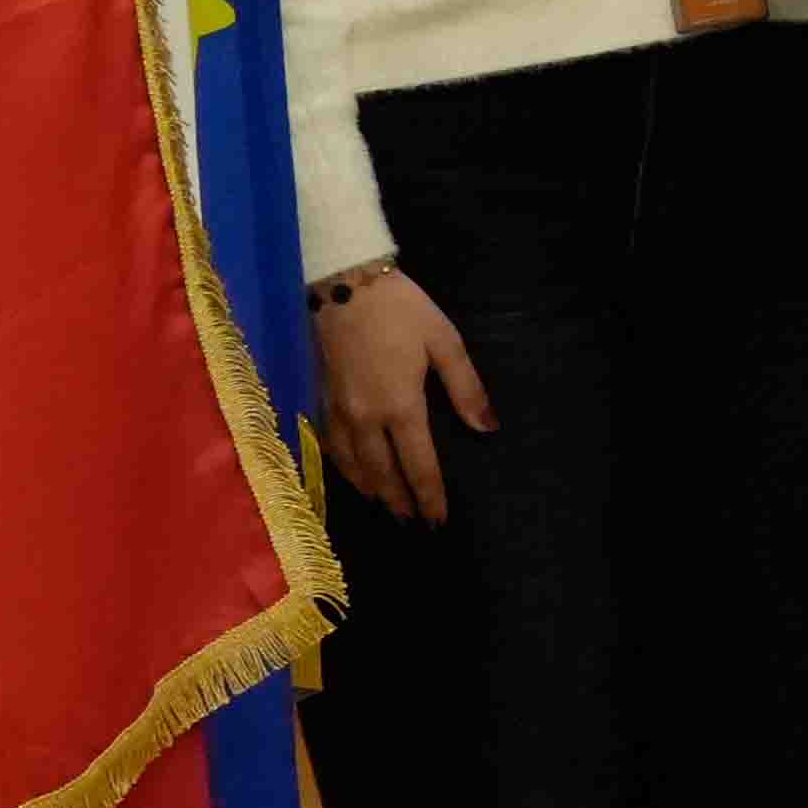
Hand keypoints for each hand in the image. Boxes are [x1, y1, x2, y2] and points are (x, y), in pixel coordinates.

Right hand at [308, 265, 490, 524]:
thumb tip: (488, 429)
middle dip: (399, 501)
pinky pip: (331, 445)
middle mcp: (365, 417)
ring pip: (352, 464)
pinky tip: (352, 473)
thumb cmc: (402, 311)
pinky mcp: (320, 398)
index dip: (430, 495)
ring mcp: (338, 410)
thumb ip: (466, 389)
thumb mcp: (445, 343)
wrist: (344, 284)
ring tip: (385, 507)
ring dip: (370, 489)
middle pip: (382, 473)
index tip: (439, 520)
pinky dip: (344, 467)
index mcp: (400, 406)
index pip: (417, 464)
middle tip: (414, 524)